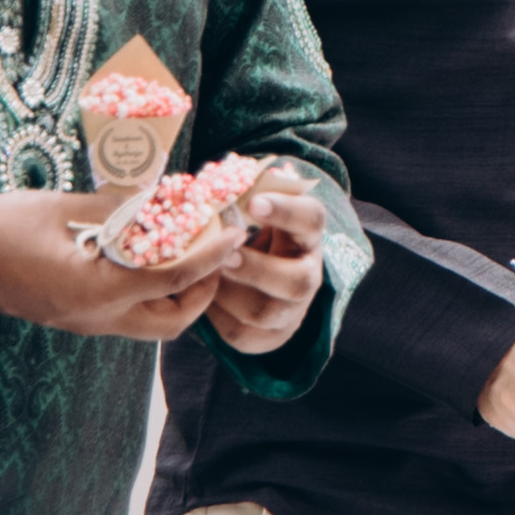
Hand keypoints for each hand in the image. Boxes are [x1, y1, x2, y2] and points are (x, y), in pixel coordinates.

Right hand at [0, 189, 233, 341]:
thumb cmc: (4, 227)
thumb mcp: (67, 209)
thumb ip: (121, 210)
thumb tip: (164, 199)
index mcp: (99, 292)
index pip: (175, 279)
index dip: (212, 255)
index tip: (236, 233)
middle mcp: (96, 318)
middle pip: (172, 322)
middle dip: (203, 290)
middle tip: (214, 252)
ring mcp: (83, 323)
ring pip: (150, 324)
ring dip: (176, 295)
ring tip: (186, 253)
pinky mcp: (73, 318)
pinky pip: (126, 316)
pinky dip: (148, 293)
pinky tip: (147, 259)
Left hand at [205, 175, 327, 355]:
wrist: (262, 280)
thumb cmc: (251, 234)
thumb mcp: (254, 214)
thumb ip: (244, 196)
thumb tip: (216, 177)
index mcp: (307, 235)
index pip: (311, 218)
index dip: (285, 211)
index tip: (253, 202)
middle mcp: (308, 275)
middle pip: (297, 281)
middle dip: (258, 270)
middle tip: (225, 255)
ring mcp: (292, 310)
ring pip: (265, 312)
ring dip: (229, 295)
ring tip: (206, 277)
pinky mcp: (271, 336)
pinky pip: (242, 333)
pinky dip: (217, 317)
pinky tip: (204, 299)